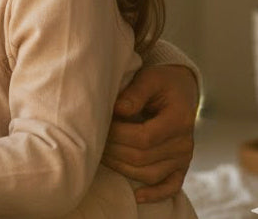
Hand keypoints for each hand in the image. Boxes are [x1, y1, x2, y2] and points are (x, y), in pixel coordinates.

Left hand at [102, 64, 198, 202]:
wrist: (180, 89)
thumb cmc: (161, 81)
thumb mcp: (150, 78)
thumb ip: (135, 93)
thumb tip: (117, 109)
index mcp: (179, 120)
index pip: (144, 137)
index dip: (118, 134)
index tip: (100, 124)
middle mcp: (184, 144)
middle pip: (143, 157)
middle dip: (114, 149)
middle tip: (92, 138)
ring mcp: (183, 158)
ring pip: (150, 174)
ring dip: (122, 167)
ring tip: (100, 154)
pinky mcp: (180, 167)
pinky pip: (170, 187)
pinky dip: (154, 194)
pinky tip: (136, 196)